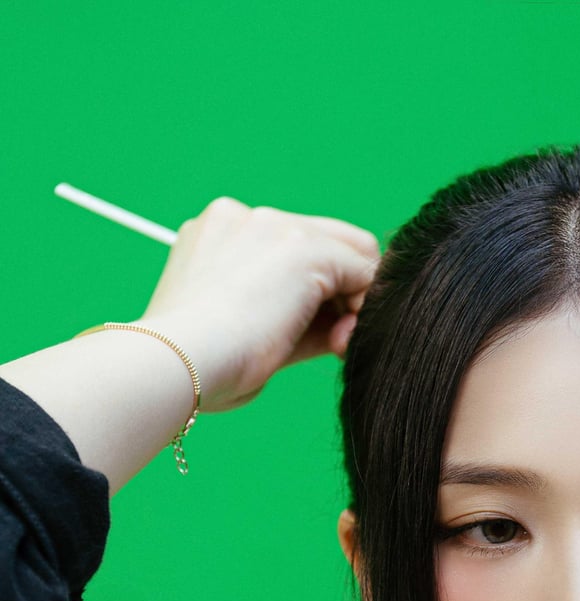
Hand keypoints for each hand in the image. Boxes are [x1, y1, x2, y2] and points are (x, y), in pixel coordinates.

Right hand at [137, 196, 380, 412]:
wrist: (180, 363)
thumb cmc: (201, 369)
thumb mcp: (245, 336)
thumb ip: (292, 320)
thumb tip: (344, 327)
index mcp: (216, 235)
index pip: (289, 247)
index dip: (314, 291)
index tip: (316, 336)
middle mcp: (242, 217)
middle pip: (324, 241)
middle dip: (339, 291)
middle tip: (336, 341)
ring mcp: (273, 225)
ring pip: (350, 251)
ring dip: (353, 300)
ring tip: (337, 345)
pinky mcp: (304, 247)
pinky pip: (363, 268)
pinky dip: (365, 304)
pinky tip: (345, 340)